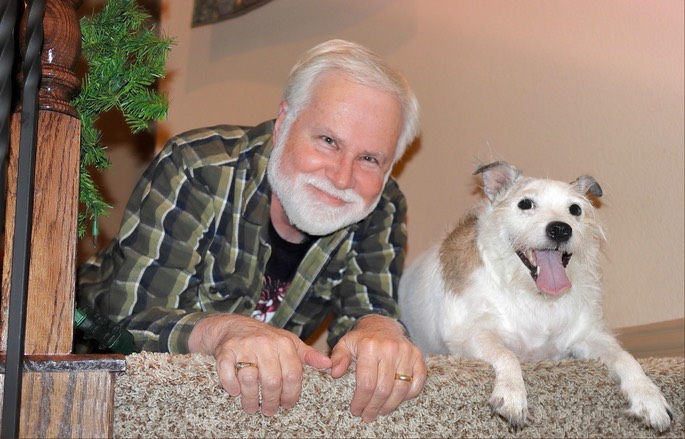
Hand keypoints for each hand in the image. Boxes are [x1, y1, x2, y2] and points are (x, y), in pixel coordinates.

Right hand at [188, 314, 331, 415]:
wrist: (233, 326)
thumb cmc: (265, 338)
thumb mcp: (289, 343)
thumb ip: (308, 355)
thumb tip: (329, 365)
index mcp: (284, 343)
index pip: (293, 374)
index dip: (291, 394)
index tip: (287, 404)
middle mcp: (265, 343)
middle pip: (272, 381)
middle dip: (272, 401)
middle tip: (269, 411)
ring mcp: (244, 346)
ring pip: (250, 379)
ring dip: (251, 399)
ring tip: (252, 407)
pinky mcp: (225, 351)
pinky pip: (227, 372)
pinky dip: (230, 385)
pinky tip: (235, 392)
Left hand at [329, 315, 426, 421]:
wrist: (382, 325)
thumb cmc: (362, 339)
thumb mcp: (345, 344)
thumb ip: (338, 358)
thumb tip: (335, 373)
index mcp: (369, 346)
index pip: (366, 383)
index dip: (361, 401)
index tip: (356, 410)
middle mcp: (390, 348)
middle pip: (383, 389)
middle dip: (374, 407)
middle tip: (367, 416)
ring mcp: (406, 352)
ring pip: (401, 389)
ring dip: (390, 405)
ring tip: (380, 412)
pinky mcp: (418, 356)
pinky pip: (417, 382)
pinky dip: (409, 395)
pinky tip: (397, 400)